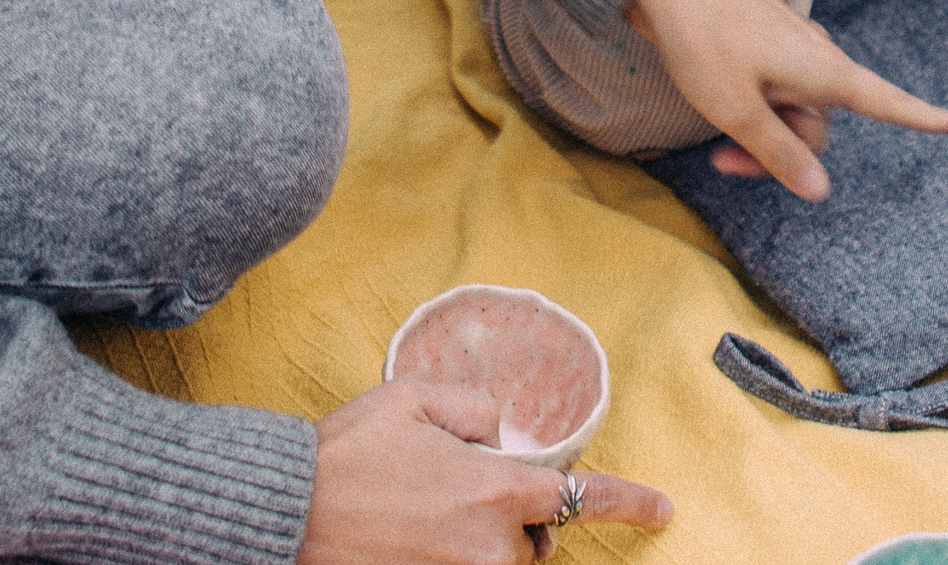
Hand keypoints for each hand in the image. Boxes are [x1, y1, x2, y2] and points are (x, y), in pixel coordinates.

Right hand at [299, 381, 672, 564]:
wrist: (283, 513)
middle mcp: (488, 547)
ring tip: (423, 520)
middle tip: (458, 496)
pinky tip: (417, 539)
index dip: (630, 502)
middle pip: (534, 543)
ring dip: (482, 547)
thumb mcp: (413, 397)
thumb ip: (475, 408)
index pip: (581, 495)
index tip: (664, 509)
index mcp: (493, 489)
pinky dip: (452, 557)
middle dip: (515, 524)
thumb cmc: (345, 453)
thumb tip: (497, 434)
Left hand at [625, 0, 947, 200]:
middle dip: (779, 155)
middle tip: (724, 163)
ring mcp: (790, 50)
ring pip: (791, 113)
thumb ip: (779, 153)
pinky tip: (720, 108)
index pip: (886, 102)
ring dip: (759, 136)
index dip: (923, 117)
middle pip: (818, 128)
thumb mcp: (736, 109)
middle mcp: (816, 58)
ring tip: (715, 142)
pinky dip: (752, 112)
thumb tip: (821, 191)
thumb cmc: (702, 40)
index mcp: (823, 71)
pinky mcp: (765, 47)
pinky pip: (773, 92)